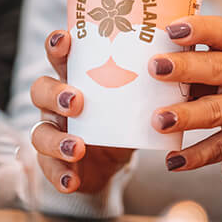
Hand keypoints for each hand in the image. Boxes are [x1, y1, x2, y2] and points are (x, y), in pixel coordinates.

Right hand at [29, 30, 132, 193]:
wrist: (112, 162)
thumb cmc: (121, 117)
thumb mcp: (133, 99)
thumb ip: (147, 81)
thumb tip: (183, 52)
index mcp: (74, 77)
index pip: (59, 55)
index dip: (57, 44)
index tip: (65, 39)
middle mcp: (56, 102)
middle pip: (41, 90)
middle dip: (56, 94)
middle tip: (76, 102)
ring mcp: (52, 131)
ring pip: (39, 131)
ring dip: (56, 140)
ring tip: (78, 148)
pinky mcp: (53, 161)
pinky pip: (48, 167)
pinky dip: (59, 174)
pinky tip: (71, 181)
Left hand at [147, 15, 221, 171]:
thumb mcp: (212, 65)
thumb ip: (185, 60)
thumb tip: (129, 57)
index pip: (220, 31)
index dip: (197, 28)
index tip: (170, 30)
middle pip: (216, 68)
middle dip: (184, 68)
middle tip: (154, 68)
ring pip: (218, 110)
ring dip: (187, 115)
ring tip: (159, 121)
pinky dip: (197, 155)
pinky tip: (173, 160)